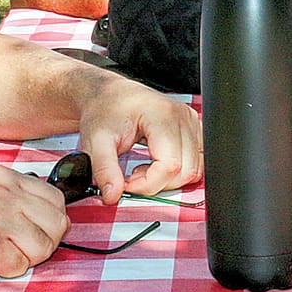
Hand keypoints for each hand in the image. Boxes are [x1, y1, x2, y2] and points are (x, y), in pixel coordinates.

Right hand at [0, 165, 68, 280]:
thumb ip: (13, 197)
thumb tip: (54, 215)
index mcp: (3, 175)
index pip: (56, 200)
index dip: (48, 223)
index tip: (28, 233)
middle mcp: (3, 191)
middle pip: (58, 223)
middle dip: (43, 242)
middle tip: (14, 249)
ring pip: (45, 246)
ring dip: (25, 258)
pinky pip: (21, 266)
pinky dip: (6, 271)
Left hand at [77, 77, 201, 201]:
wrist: (110, 96)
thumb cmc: (105, 110)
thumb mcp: (96, 140)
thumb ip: (104, 169)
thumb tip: (113, 195)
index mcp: (162, 115)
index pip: (170, 165)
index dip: (149, 183)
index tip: (128, 184)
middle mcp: (182, 117)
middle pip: (186, 170)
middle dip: (158, 183)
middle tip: (133, 176)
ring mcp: (191, 123)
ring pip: (194, 170)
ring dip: (168, 179)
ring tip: (144, 169)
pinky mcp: (193, 130)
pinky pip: (195, 162)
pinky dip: (177, 172)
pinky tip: (156, 164)